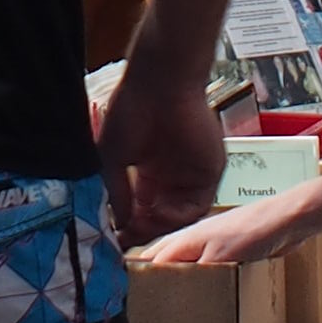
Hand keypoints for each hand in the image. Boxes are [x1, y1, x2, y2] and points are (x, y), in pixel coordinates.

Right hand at [98, 44, 228, 245]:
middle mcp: (170, 175)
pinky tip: (160, 213)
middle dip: (142, 230)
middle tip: (126, 239)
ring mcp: (190, 174)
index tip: (112, 238)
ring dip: (159, 226)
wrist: (160, 83)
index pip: (140, 209)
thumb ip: (116, 192)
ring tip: (140, 227)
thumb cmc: (132, 110)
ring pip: (178, 215)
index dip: (127, 225)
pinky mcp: (209, 172)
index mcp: (147, 171)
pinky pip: (197, 205)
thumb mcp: (112, 156)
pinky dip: (178, 215)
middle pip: (159, 216)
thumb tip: (115, 224)